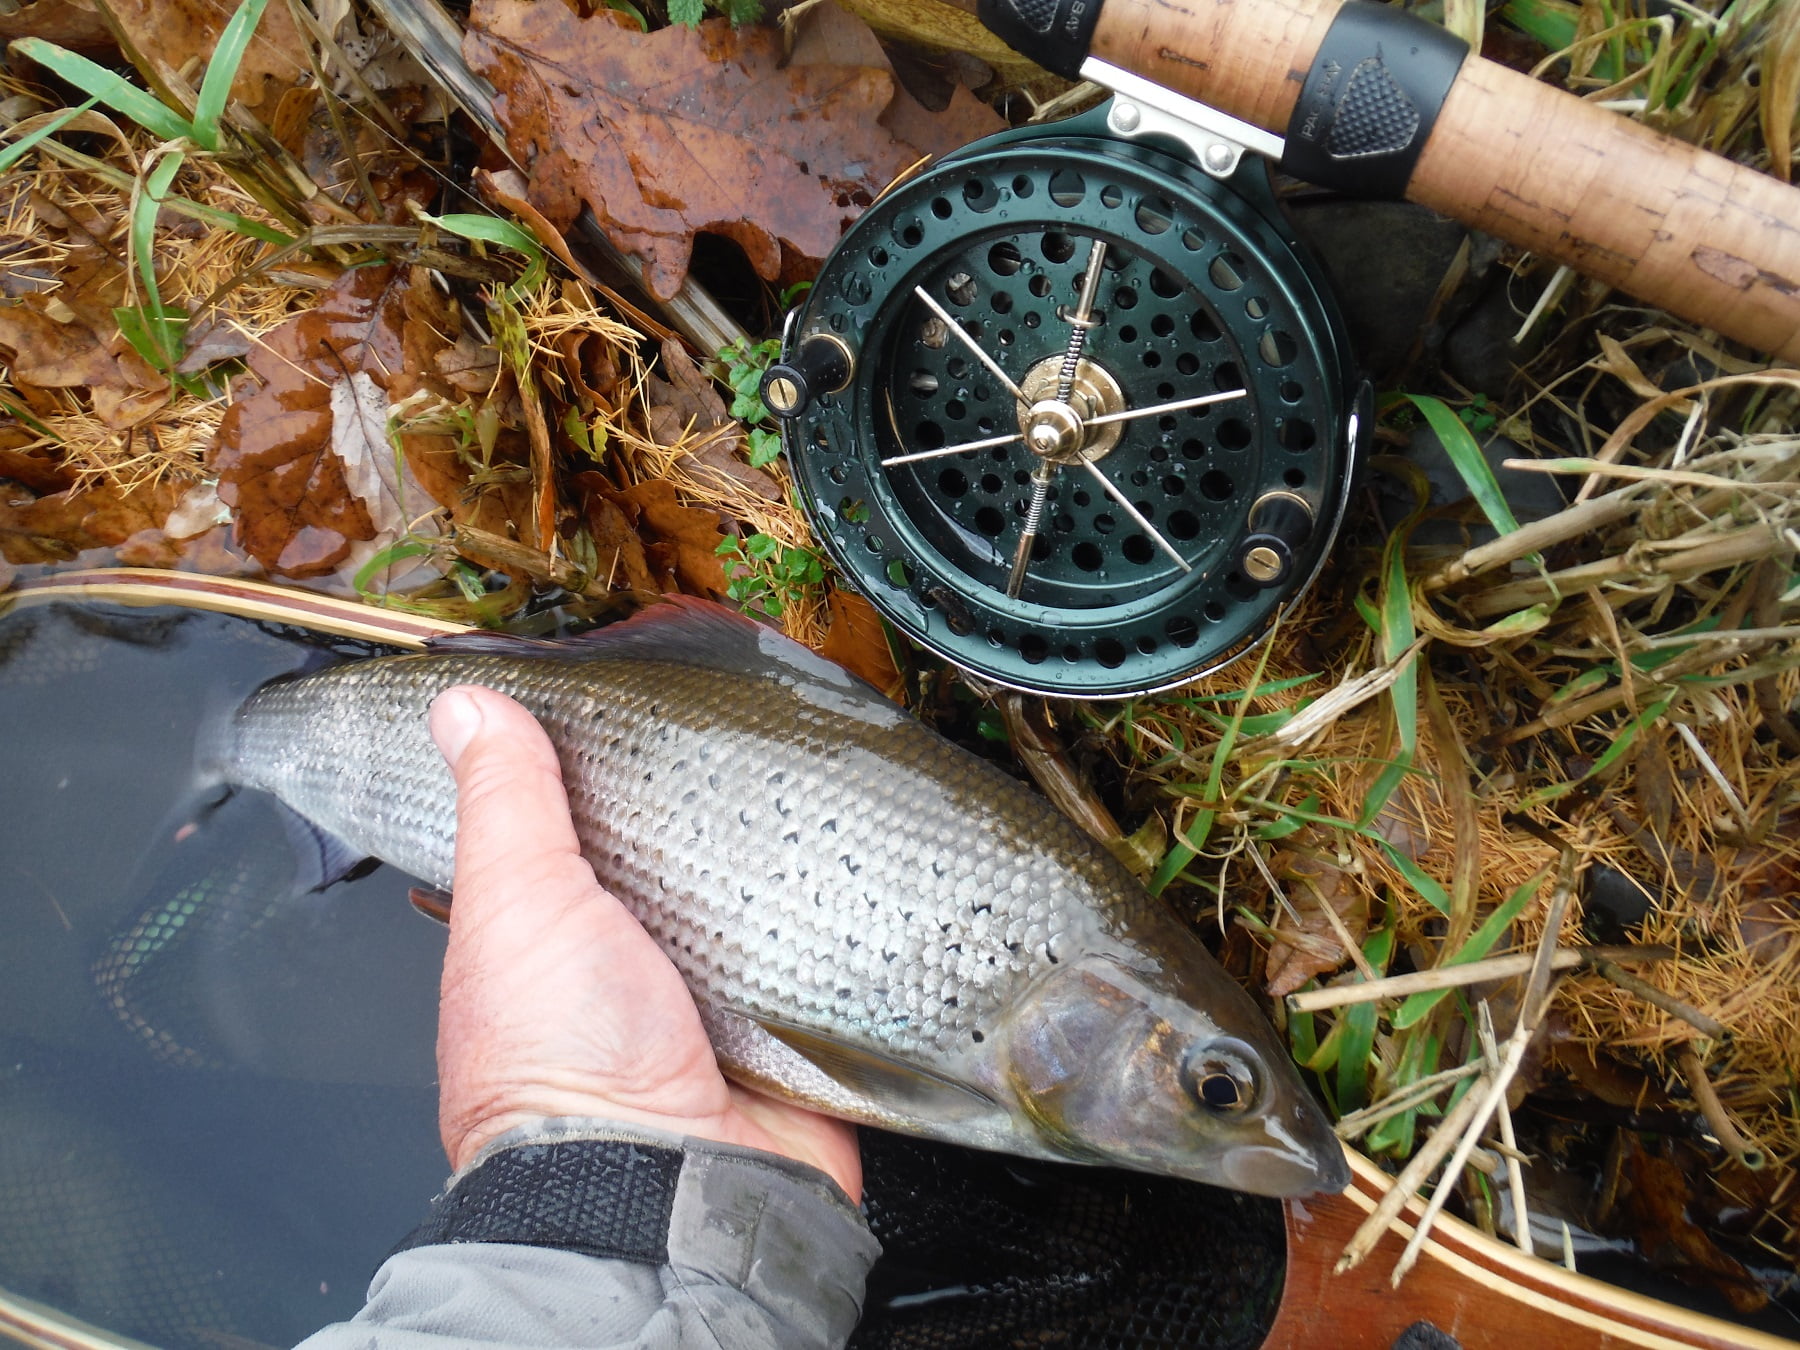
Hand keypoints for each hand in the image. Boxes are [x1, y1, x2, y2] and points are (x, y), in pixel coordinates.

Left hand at [427, 684, 861, 1199]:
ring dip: (780, 862)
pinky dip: (838, 918)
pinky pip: (824, 954)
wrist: (665, 1192)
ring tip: (809, 784)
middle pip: (681, 861)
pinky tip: (854, 865)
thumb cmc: (560, 1069)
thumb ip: (505, 803)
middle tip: (746, 738)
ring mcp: (717, 1002)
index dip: (607, 770)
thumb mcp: (517, 903)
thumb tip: (464, 706)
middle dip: (709, 811)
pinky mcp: (793, 1030)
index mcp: (555, 937)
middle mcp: (636, 969)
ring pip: (758, 902)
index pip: (582, 829)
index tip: (644, 703)